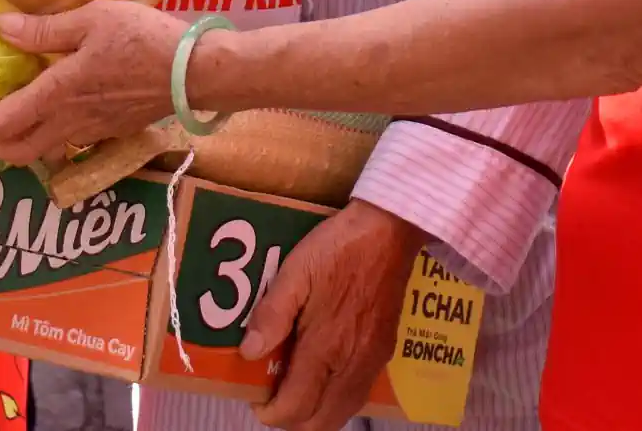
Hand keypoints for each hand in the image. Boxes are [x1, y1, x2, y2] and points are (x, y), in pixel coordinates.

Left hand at [0, 1, 191, 164]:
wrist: (197, 73)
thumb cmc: (144, 39)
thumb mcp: (92, 19)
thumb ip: (44, 29)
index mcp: (57, 95)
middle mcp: (67, 123)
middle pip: (11, 152)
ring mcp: (89, 132)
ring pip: (36, 151)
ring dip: (9, 140)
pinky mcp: (108, 132)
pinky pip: (62, 142)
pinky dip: (40, 134)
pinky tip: (45, 108)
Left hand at [239, 202, 422, 430]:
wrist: (390, 230)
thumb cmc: (339, 248)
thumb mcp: (296, 271)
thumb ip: (272, 314)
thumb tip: (250, 353)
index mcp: (326, 347)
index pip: (296, 408)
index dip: (269, 413)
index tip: (254, 396)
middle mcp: (352, 364)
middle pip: (320, 422)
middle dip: (290, 418)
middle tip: (271, 393)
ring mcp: (372, 361)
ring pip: (341, 413)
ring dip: (314, 412)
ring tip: (294, 385)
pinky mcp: (384, 352)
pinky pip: (357, 395)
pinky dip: (334, 400)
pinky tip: (322, 375)